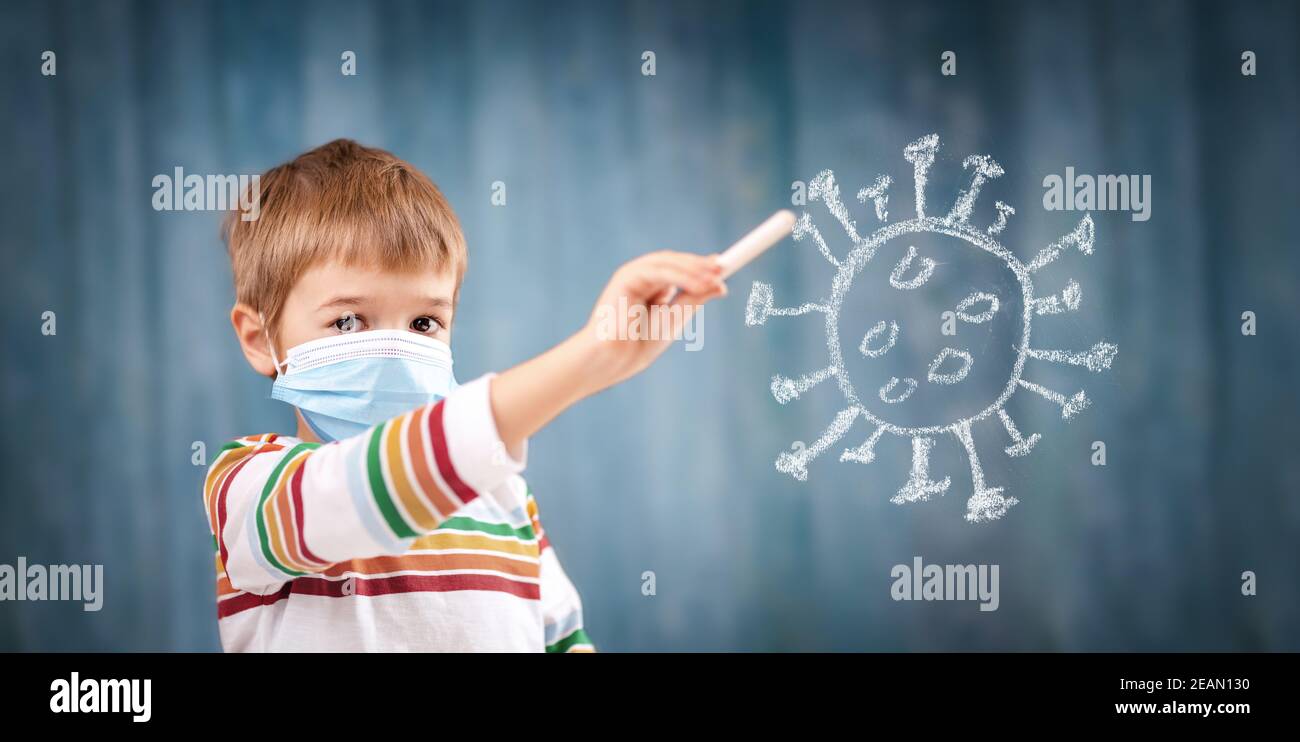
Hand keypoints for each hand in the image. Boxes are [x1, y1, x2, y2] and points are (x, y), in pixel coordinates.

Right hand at [580, 250, 726, 388]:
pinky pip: (658, 272)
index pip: (678, 269)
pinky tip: (698, 285)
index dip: (699, 266)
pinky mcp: (625, 278)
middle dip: (699, 264)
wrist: (614, 360)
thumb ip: (694, 299)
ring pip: (667, 263)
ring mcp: (632, 275)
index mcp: (650, 287)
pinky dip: (680, 277)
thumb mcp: (675, 318)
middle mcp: (640, 277)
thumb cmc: (639, 344)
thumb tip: (720, 285)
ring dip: (693, 269)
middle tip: (722, 269)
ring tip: (715, 278)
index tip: (722, 267)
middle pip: (673, 261)